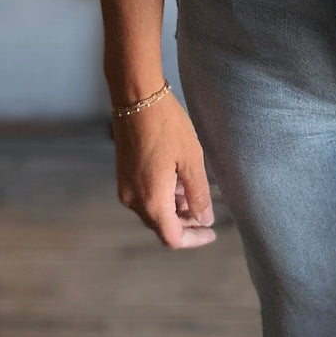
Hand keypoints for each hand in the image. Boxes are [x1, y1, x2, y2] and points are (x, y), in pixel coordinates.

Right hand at [112, 88, 216, 247]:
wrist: (136, 97)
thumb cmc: (167, 126)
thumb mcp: (191, 159)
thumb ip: (198, 194)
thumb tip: (205, 220)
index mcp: (152, 201)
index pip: (173, 237)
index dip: (194, 239)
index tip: (212, 232)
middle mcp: (134, 200)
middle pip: (161, 225)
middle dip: (185, 222)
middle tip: (206, 209)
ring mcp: (125, 187)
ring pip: (153, 209)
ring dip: (174, 206)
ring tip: (194, 188)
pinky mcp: (123, 174)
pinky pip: (145, 195)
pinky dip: (163, 194)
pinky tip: (178, 177)